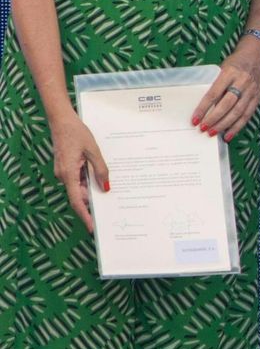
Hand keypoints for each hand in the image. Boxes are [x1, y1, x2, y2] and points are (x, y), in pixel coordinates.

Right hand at [49, 114, 109, 232]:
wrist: (62, 121)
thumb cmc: (77, 133)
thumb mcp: (93, 151)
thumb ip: (100, 170)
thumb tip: (106, 188)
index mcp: (68, 174)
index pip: (76, 201)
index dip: (85, 215)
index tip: (92, 227)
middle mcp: (64, 176)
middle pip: (78, 196)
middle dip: (92, 205)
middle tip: (108, 216)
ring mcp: (64, 172)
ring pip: (79, 187)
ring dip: (92, 192)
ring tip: (109, 200)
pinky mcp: (67, 168)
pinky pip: (78, 180)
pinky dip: (88, 183)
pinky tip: (101, 183)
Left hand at [191, 40, 259, 141]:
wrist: (257, 56)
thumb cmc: (236, 63)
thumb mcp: (222, 68)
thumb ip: (216, 84)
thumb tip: (204, 106)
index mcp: (230, 73)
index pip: (214, 93)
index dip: (203, 108)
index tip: (195, 119)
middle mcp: (242, 82)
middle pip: (227, 105)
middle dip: (214, 119)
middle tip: (203, 128)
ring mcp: (251, 91)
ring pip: (237, 112)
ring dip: (224, 125)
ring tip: (213, 133)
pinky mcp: (257, 98)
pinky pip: (247, 115)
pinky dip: (237, 127)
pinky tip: (228, 135)